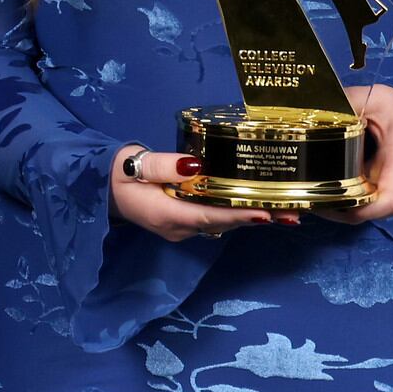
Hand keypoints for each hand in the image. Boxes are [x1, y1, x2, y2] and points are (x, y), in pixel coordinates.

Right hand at [110, 146, 283, 240]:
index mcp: (167, 215)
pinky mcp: (184, 220)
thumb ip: (163, 165)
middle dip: (258, 217)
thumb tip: (194, 166)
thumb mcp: (133, 164)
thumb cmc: (115, 172)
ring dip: (252, 216)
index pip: (209, 216)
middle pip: (223, 223)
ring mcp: (182, 227)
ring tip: (287, 210)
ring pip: (222, 222)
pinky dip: (238, 212)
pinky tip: (258, 205)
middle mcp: (179, 227)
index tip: (266, 214)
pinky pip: (215, 217)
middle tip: (293, 213)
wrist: (99, 188)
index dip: (239, 216)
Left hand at [312, 84, 392, 222]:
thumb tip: (317, 106)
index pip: (388, 200)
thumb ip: (348, 102)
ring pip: (365, 213)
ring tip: (309, 194)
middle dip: (336, 209)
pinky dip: (345, 203)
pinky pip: (366, 208)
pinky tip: (324, 192)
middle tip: (304, 196)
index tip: (326, 199)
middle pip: (368, 212)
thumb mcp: (376, 99)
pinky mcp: (388, 198)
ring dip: (338, 208)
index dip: (357, 207)